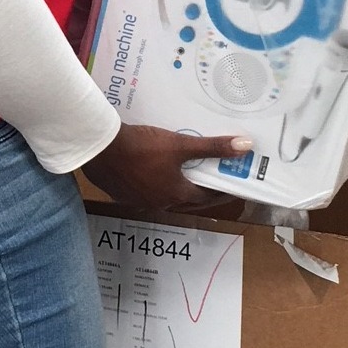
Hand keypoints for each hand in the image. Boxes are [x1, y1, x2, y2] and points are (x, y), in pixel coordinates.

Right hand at [83, 122, 249, 213]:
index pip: (207, 198)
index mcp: (176, 194)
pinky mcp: (122, 194)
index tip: (231, 186)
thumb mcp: (181, 144)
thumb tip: (245, 147)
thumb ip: (212, 147)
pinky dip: (155, 186)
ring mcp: (139, 200)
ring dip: (177, 190)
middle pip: (187, 201)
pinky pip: (145, 193)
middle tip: (213, 182)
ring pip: (165, 198)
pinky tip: (153, 174)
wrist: (101, 147)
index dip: (221, 191)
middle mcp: (159, 203)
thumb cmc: (143, 147)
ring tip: (184, 176)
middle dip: (201, 193)